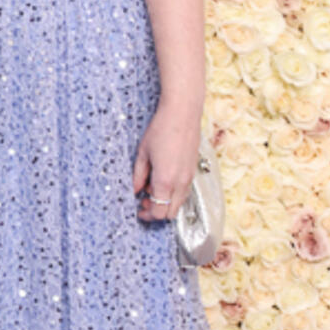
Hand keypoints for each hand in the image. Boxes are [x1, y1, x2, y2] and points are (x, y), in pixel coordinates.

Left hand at [133, 103, 199, 222]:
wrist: (182, 114)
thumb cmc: (161, 130)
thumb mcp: (142, 154)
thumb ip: (138, 176)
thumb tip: (135, 191)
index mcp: (165, 180)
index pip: (158, 212)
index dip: (147, 215)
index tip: (139, 211)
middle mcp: (180, 182)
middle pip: (171, 213)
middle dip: (156, 211)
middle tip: (144, 201)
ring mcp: (190, 177)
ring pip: (179, 203)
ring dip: (165, 202)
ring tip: (151, 187)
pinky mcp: (194, 170)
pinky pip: (184, 191)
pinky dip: (173, 193)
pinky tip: (163, 179)